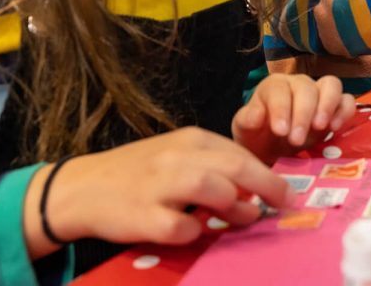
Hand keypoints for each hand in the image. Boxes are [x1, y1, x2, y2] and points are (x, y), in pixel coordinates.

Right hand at [29, 127, 289, 255]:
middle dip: (268, 186)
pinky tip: (194, 231)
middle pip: (235, 167)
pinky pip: (183, 227)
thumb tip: (255, 187)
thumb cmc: (138, 172)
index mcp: (190, 139)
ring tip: (246, 218)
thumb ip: (213, 164)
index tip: (287, 191)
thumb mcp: (177, 155)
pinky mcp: (145, 217)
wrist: (83, 188)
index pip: (240, 152)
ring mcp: (160, 186)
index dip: (268, 173)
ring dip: (237, 207)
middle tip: (285, 203)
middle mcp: (178, 157)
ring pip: (214, 190)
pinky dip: (195, 232)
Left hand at [233, 74, 354, 162]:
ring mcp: (320, 93)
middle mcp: (298, 84)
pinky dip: (345, 112)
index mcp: (274, 86)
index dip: (281, 108)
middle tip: (296, 140)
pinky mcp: (336, 108)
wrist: (271, 150)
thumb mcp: (245, 131)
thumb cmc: (257, 137)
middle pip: (306, 88)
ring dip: (327, 106)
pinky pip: (347, 100)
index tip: (280, 131)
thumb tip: (256, 114)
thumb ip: (247, 120)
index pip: (279, 89)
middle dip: (303, 114)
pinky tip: (335, 128)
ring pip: (331, 85)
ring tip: (320, 128)